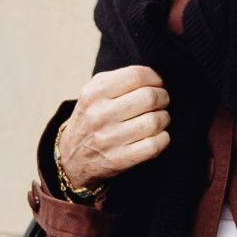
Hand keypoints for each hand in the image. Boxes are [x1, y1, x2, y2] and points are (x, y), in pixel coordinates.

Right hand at [58, 64, 170, 190]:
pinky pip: (154, 145)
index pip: (135, 76)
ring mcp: (108, 139)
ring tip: (159, 118)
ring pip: (155, 121)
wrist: (71, 157)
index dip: (154, 78)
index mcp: (94, 93)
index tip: (157, 84)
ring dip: (164, 118)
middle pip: (149, 97)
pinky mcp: (119, 160)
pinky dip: (163, 138)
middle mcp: (99, 115)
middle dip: (163, 98)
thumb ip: (119, 80)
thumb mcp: (93, 93)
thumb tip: (154, 78)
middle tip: (161, 101)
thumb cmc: (91, 119)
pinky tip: (157, 136)